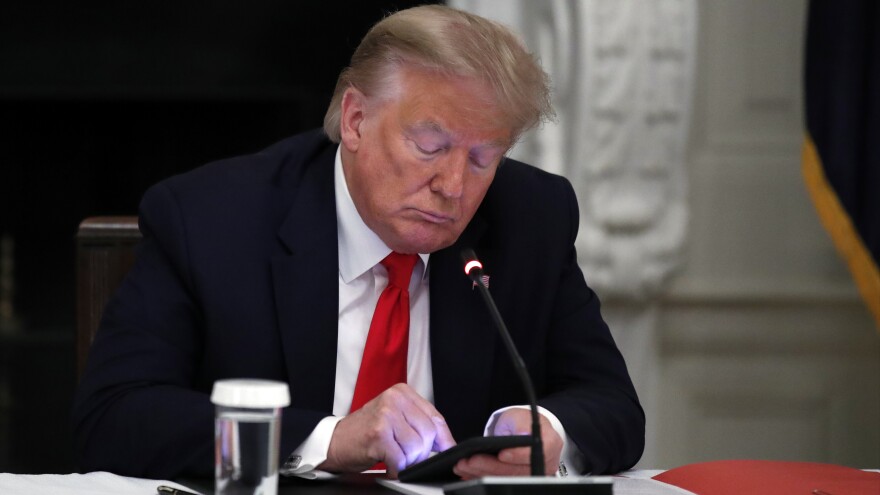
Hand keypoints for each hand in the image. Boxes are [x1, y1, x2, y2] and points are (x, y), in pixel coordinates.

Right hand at [319, 383, 455, 478]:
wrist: (335, 440)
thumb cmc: (366, 431)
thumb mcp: (395, 417)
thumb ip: (419, 423)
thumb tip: (445, 443)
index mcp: (402, 392)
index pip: (435, 417)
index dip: (444, 438)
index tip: (447, 450)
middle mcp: (394, 399)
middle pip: (429, 433)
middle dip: (422, 453)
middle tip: (408, 456)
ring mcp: (386, 415)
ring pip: (417, 448)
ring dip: (408, 461)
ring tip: (395, 457)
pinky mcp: (378, 434)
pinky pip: (401, 459)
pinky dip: (397, 468)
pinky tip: (388, 464)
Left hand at [452, 408, 562, 478]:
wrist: (523, 430)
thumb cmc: (522, 423)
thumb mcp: (520, 416)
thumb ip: (521, 425)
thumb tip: (523, 434)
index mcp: (549, 443)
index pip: (534, 453)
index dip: (517, 456)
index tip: (501, 454)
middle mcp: (543, 463)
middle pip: (516, 470)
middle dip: (491, 466)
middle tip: (471, 461)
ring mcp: (531, 474)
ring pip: (506, 478)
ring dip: (482, 473)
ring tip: (464, 465)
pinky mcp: (518, 480)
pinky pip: (499, 481)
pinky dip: (482, 476)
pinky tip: (469, 473)